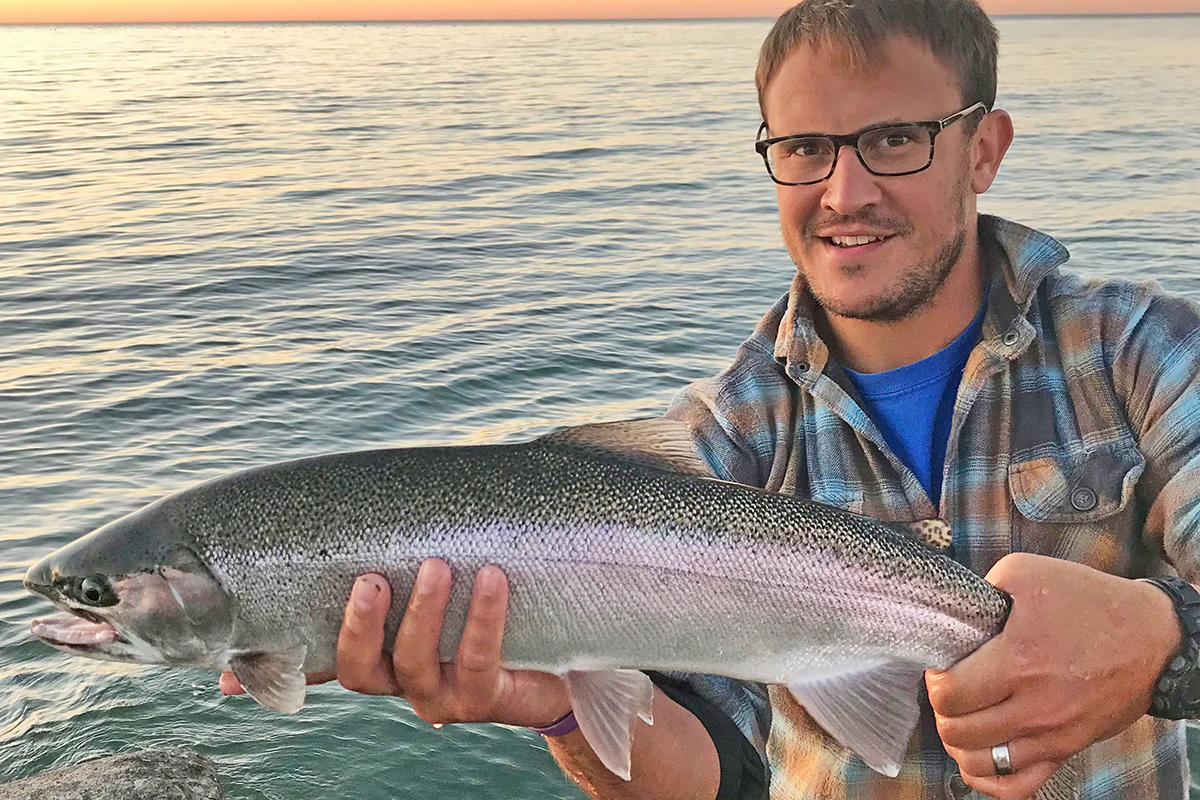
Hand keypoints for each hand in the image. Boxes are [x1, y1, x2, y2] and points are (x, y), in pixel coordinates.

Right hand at [220, 560, 572, 727]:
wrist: (559, 664)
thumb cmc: (491, 607)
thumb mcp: (445, 580)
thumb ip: (409, 549)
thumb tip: (386, 488)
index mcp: (378, 653)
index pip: (313, 660)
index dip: (268, 665)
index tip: (224, 672)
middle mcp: (398, 680)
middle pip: (355, 666)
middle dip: (358, 623)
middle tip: (370, 578)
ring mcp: (437, 694)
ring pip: (412, 662)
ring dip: (422, 612)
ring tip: (436, 565)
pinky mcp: (482, 699)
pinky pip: (476, 658)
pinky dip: (482, 616)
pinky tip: (491, 578)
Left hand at [925, 553, 1180, 799]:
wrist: (1152, 635)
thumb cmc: (1090, 601)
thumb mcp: (1027, 572)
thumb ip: (981, 592)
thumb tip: (952, 613)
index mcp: (1019, 661)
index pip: (949, 695)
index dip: (935, 681)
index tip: (942, 667)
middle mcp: (1035, 706)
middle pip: (959, 731)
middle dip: (944, 709)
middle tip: (951, 688)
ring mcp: (1053, 734)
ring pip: (981, 762)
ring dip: (961, 742)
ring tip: (964, 717)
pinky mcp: (1069, 749)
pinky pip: (1018, 786)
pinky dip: (989, 778)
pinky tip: (981, 754)